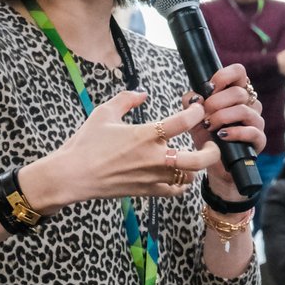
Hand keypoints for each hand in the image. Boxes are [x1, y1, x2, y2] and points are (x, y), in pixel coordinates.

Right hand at [24, 89, 219, 210]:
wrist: (72, 176)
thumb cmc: (85, 144)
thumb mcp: (103, 113)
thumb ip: (126, 100)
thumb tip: (143, 93)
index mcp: (146, 135)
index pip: (184, 121)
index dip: (197, 111)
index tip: (198, 108)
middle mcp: (155, 157)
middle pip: (199, 159)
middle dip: (212, 150)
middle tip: (212, 142)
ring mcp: (153, 177)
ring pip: (190, 176)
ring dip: (196, 166)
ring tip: (196, 157)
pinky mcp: (148, 191)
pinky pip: (175, 191)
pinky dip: (182, 184)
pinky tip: (180, 175)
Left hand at [187, 64, 266, 201]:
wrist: (214, 165)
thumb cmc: (207, 137)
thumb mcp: (193, 118)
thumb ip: (191, 103)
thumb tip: (194, 96)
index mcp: (236, 94)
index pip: (239, 72)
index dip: (224, 76)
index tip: (209, 87)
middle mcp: (250, 104)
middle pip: (239, 92)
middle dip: (216, 102)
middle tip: (203, 114)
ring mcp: (257, 122)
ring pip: (245, 110)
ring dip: (222, 117)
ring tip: (209, 126)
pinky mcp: (259, 140)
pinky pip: (252, 131)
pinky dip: (234, 132)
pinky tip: (222, 136)